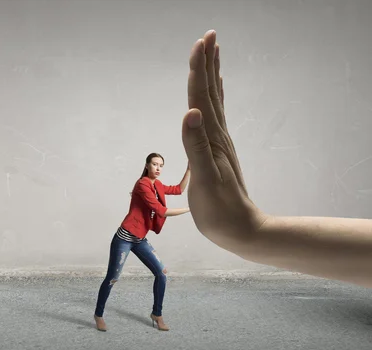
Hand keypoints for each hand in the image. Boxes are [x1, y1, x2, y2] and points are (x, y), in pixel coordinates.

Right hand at [180, 30, 267, 250]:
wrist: (241, 230)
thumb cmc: (220, 210)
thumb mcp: (206, 179)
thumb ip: (197, 146)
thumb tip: (191, 112)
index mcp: (212, 138)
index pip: (202, 97)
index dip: (199, 70)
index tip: (200, 42)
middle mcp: (217, 135)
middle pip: (210, 92)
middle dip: (207, 64)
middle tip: (208, 36)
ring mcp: (219, 142)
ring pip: (214, 101)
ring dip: (211, 76)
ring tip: (211, 54)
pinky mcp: (218, 151)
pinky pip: (215, 117)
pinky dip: (213, 99)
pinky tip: (212, 96)